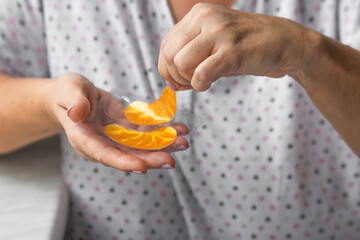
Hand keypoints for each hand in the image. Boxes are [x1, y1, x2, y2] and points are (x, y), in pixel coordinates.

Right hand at [48, 73, 188, 173]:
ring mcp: (117, 137)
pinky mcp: (127, 129)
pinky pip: (146, 132)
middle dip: (150, 159)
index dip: (123, 162)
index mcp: (86, 140)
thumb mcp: (67, 91)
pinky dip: (162, 130)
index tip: (141, 167)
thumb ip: (73, 101)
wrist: (75, 96)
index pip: (105, 154)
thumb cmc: (67, 93)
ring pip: (142, 146)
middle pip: (128, 155)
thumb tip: (78, 112)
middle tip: (170, 161)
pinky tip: (179, 129)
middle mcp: (104, 143)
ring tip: (183, 143)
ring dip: (163, 146)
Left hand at [159, 3, 308, 90]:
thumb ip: (190, 55)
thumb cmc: (246, 46)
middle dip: (175, 76)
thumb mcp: (213, 42)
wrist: (284, 42)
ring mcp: (219, 32)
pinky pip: (201, 74)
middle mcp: (205, 18)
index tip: (179, 80)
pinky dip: (200, 85)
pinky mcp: (232, 50)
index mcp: (198, 14)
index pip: (165, 44)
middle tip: (191, 82)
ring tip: (203, 80)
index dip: (166, 68)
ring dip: (188, 80)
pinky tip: (210, 84)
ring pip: (180, 63)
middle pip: (169, 54)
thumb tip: (171, 82)